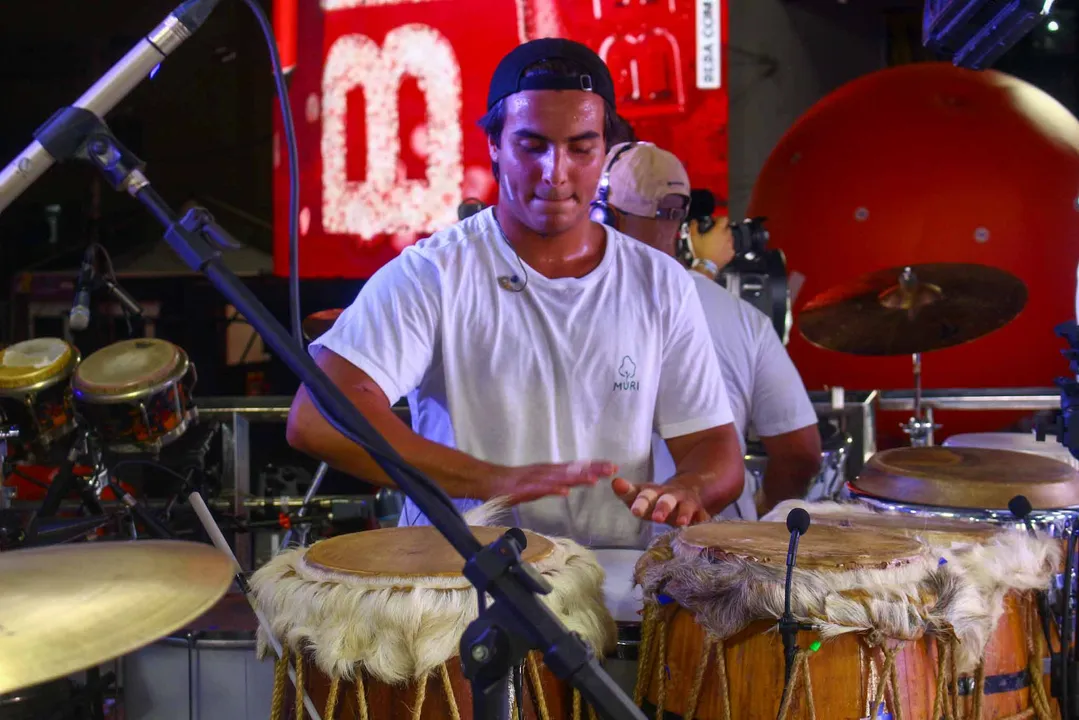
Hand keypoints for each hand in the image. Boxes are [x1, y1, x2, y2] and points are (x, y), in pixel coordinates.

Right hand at [492, 461, 616, 504]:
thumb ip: (553, 484)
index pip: (575, 467)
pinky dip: (552, 490)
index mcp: (549, 471)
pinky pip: (540, 490)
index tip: (612, 466)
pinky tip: (564, 492)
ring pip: (559, 478)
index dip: (594, 466)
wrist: (487, 480)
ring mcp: (535, 479)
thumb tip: (568, 486)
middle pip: (572, 470)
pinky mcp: (523, 489)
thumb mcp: (538, 483)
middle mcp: (545, 472)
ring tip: (595, 479)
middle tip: (613, 468)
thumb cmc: (512, 484)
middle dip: (592, 469)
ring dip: (577, 478)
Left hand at [612, 477, 710, 526]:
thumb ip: (628, 492)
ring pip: (685, 508)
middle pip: (666, 500)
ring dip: (683, 514)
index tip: (634, 510)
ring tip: (681, 522)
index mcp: (655, 492)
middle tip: (656, 518)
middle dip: (662, 508)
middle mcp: (671, 496)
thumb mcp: (644, 495)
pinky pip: (703, 518)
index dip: (639, 501)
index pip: (644, 494)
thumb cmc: (659, 498)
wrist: (691, 488)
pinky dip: (702, 523)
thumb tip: (615, 482)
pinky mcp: (700, 512)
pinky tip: (701, 529)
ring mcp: (687, 503)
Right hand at [689, 217, 733, 268]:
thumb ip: (693, 227)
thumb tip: (694, 221)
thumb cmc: (700, 251)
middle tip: (715, 232)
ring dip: (725, 237)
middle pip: (727, 228)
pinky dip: (726, 247)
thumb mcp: (694, 238)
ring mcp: (730, 245)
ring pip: (730, 237)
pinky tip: (721, 250)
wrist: (706, 266)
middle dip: (722, 228)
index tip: (714, 222)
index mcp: (719, 230)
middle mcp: (727, 236)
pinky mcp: (731, 253)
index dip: (719, 218)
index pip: (724, 219)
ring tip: (718, 242)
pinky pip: (730, 247)